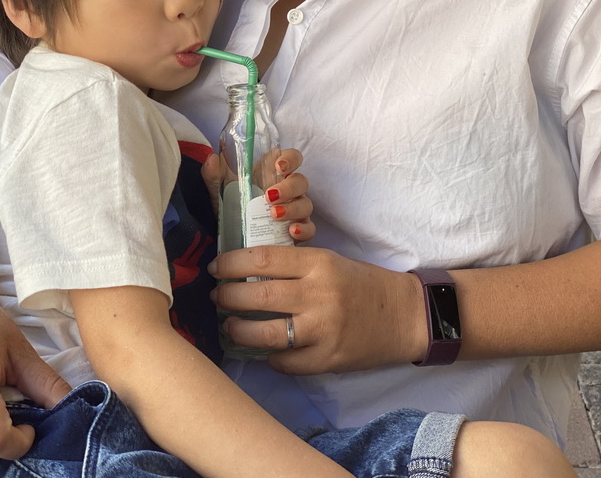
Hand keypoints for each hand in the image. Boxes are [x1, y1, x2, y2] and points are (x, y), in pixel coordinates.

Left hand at [201, 148, 314, 242]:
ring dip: (292, 208)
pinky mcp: (299, 232)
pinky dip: (304, 229)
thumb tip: (211, 159)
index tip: (279, 165)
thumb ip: (214, 175)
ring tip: (274, 215)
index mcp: (272, 175)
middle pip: (301, 181)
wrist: (233, 240)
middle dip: (288, 187)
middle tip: (269, 196)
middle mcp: (288, 190)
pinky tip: (292, 231)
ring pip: (306, 204)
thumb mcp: (219, 192)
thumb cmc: (232, 209)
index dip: (290, 158)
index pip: (292, 158)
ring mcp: (296, 211)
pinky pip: (310, 229)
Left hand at [208, 247, 424, 372]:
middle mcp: (318, 295)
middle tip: (216, 296)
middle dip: (227, 296)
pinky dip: (268, 357)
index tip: (216, 267)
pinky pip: (284, 362)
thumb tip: (245, 270)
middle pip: (256, 295)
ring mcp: (322, 331)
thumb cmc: (361, 283)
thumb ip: (293, 266)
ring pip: (263, 334)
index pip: (262, 259)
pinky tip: (261, 350)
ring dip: (237, 330)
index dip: (231, 263)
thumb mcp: (329, 262)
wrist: (404, 315)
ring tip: (228, 325)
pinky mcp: (327, 361)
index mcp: (318, 263)